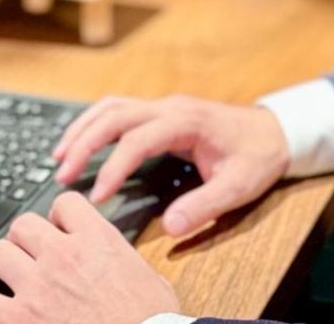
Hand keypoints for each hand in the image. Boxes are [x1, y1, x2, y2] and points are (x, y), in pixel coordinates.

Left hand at [0, 192, 176, 323]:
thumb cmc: (152, 322)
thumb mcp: (149, 279)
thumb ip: (124, 262)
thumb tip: (119, 265)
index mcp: (98, 241)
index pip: (64, 204)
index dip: (58, 216)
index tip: (57, 228)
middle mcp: (63, 256)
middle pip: (23, 225)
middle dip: (23, 239)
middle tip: (26, 255)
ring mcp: (37, 286)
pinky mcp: (18, 319)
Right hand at [51, 94, 289, 236]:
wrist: (274, 132)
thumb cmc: (257, 157)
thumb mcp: (238, 187)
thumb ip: (204, 205)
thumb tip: (170, 227)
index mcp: (187, 121)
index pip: (138, 139)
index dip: (114, 166)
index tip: (97, 195)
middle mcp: (170, 108)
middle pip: (116, 115)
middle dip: (85, 142)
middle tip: (63, 175)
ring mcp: (164, 107)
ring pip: (112, 107)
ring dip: (83, 128)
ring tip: (59, 157)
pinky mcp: (160, 113)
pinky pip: (119, 110)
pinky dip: (95, 123)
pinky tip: (80, 142)